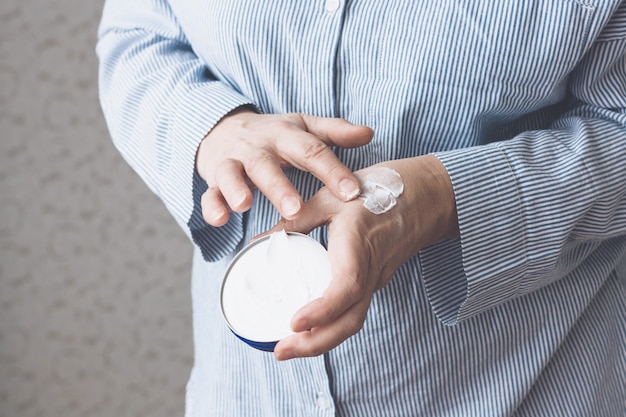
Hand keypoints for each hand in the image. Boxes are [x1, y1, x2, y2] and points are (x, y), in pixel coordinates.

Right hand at [196, 108, 373, 225]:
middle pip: (267, 165)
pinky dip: (211, 205)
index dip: (332, 171)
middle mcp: (257, 148)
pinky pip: (209, 192)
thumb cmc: (274, 135)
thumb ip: (334, 132)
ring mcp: (233, 162)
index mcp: (284, 135)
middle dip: (280, 187)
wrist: (224, 127)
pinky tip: (219, 219)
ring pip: (232, 174)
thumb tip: (369, 133)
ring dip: (237, 189)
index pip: (311, 151)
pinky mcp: (214, 179)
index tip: (352, 193)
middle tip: (295, 210)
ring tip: (245, 205)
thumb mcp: (304, 128)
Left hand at [266, 155, 458, 359]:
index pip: (346, 288)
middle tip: (280, 351)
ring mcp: (375, 280)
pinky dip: (331, 327)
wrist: (425, 198)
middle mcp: (370, 271)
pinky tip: (309, 328)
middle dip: (315, 343)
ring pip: (352, 321)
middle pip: (349, 320)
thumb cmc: (378, 192)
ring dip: (322, 341)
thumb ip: (296, 219)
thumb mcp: (331, 197)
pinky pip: (354, 312)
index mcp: (359, 246)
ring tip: (288, 347)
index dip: (322, 310)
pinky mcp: (374, 282)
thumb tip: (260, 240)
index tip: (294, 323)